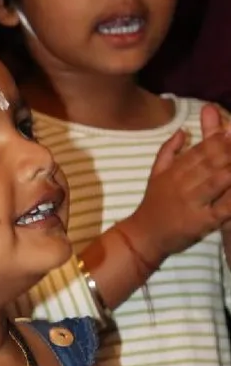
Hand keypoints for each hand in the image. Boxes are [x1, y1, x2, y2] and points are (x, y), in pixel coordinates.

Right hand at [127, 104, 230, 264]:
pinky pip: (222, 208)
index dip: (217, 140)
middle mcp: (183, 184)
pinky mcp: (201, 222)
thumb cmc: (153, 205)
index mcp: (175, 171)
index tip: (229, 132)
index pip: (199, 151)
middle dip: (228, 151)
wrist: (144, 236)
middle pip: (210, 163)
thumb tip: (182, 129)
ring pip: (217, 181)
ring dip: (230, 171)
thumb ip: (168, 150)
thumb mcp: (155, 174)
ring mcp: (193, 203)